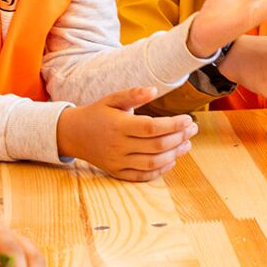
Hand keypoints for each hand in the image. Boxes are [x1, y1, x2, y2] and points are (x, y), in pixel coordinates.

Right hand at [56, 87, 198, 180]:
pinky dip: (160, 170)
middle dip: (179, 137)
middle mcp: (118, 146)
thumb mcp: (112, 98)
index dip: (173, 125)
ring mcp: (117, 162)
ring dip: (175, 154)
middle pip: (156, 146)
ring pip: (152, 162)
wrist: (73, 134)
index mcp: (119, 125)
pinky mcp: (117, 172)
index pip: (152, 127)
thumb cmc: (97, 113)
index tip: (188, 119)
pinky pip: (142, 175)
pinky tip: (172, 159)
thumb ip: (134, 94)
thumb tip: (154, 90)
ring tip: (187, 143)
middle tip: (193, 128)